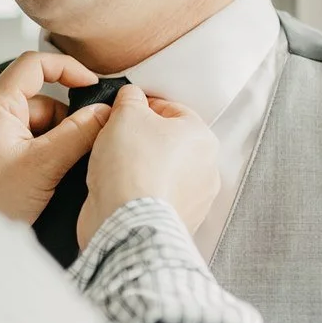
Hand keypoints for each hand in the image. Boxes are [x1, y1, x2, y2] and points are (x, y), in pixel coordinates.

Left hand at [0, 53, 113, 224]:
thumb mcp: (43, 164)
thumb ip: (78, 134)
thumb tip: (106, 112)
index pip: (35, 64)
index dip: (68, 69)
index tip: (94, 86)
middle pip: (43, 100)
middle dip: (68, 120)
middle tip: (89, 143)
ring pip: (41, 126)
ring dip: (60, 141)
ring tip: (67, 169)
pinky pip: (32, 145)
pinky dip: (48, 155)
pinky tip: (56, 177)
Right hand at [78, 87, 220, 246]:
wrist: (129, 223)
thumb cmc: (132, 166)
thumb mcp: (126, 113)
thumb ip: (131, 99)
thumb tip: (131, 98)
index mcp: (202, 137)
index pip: (171, 110)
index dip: (141, 108)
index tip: (120, 115)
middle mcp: (207, 169)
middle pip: (169, 143)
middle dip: (142, 140)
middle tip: (114, 141)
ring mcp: (196, 200)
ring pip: (163, 173)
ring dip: (142, 169)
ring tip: (115, 171)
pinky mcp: (179, 224)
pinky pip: (158, 200)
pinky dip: (142, 196)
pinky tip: (122, 194)